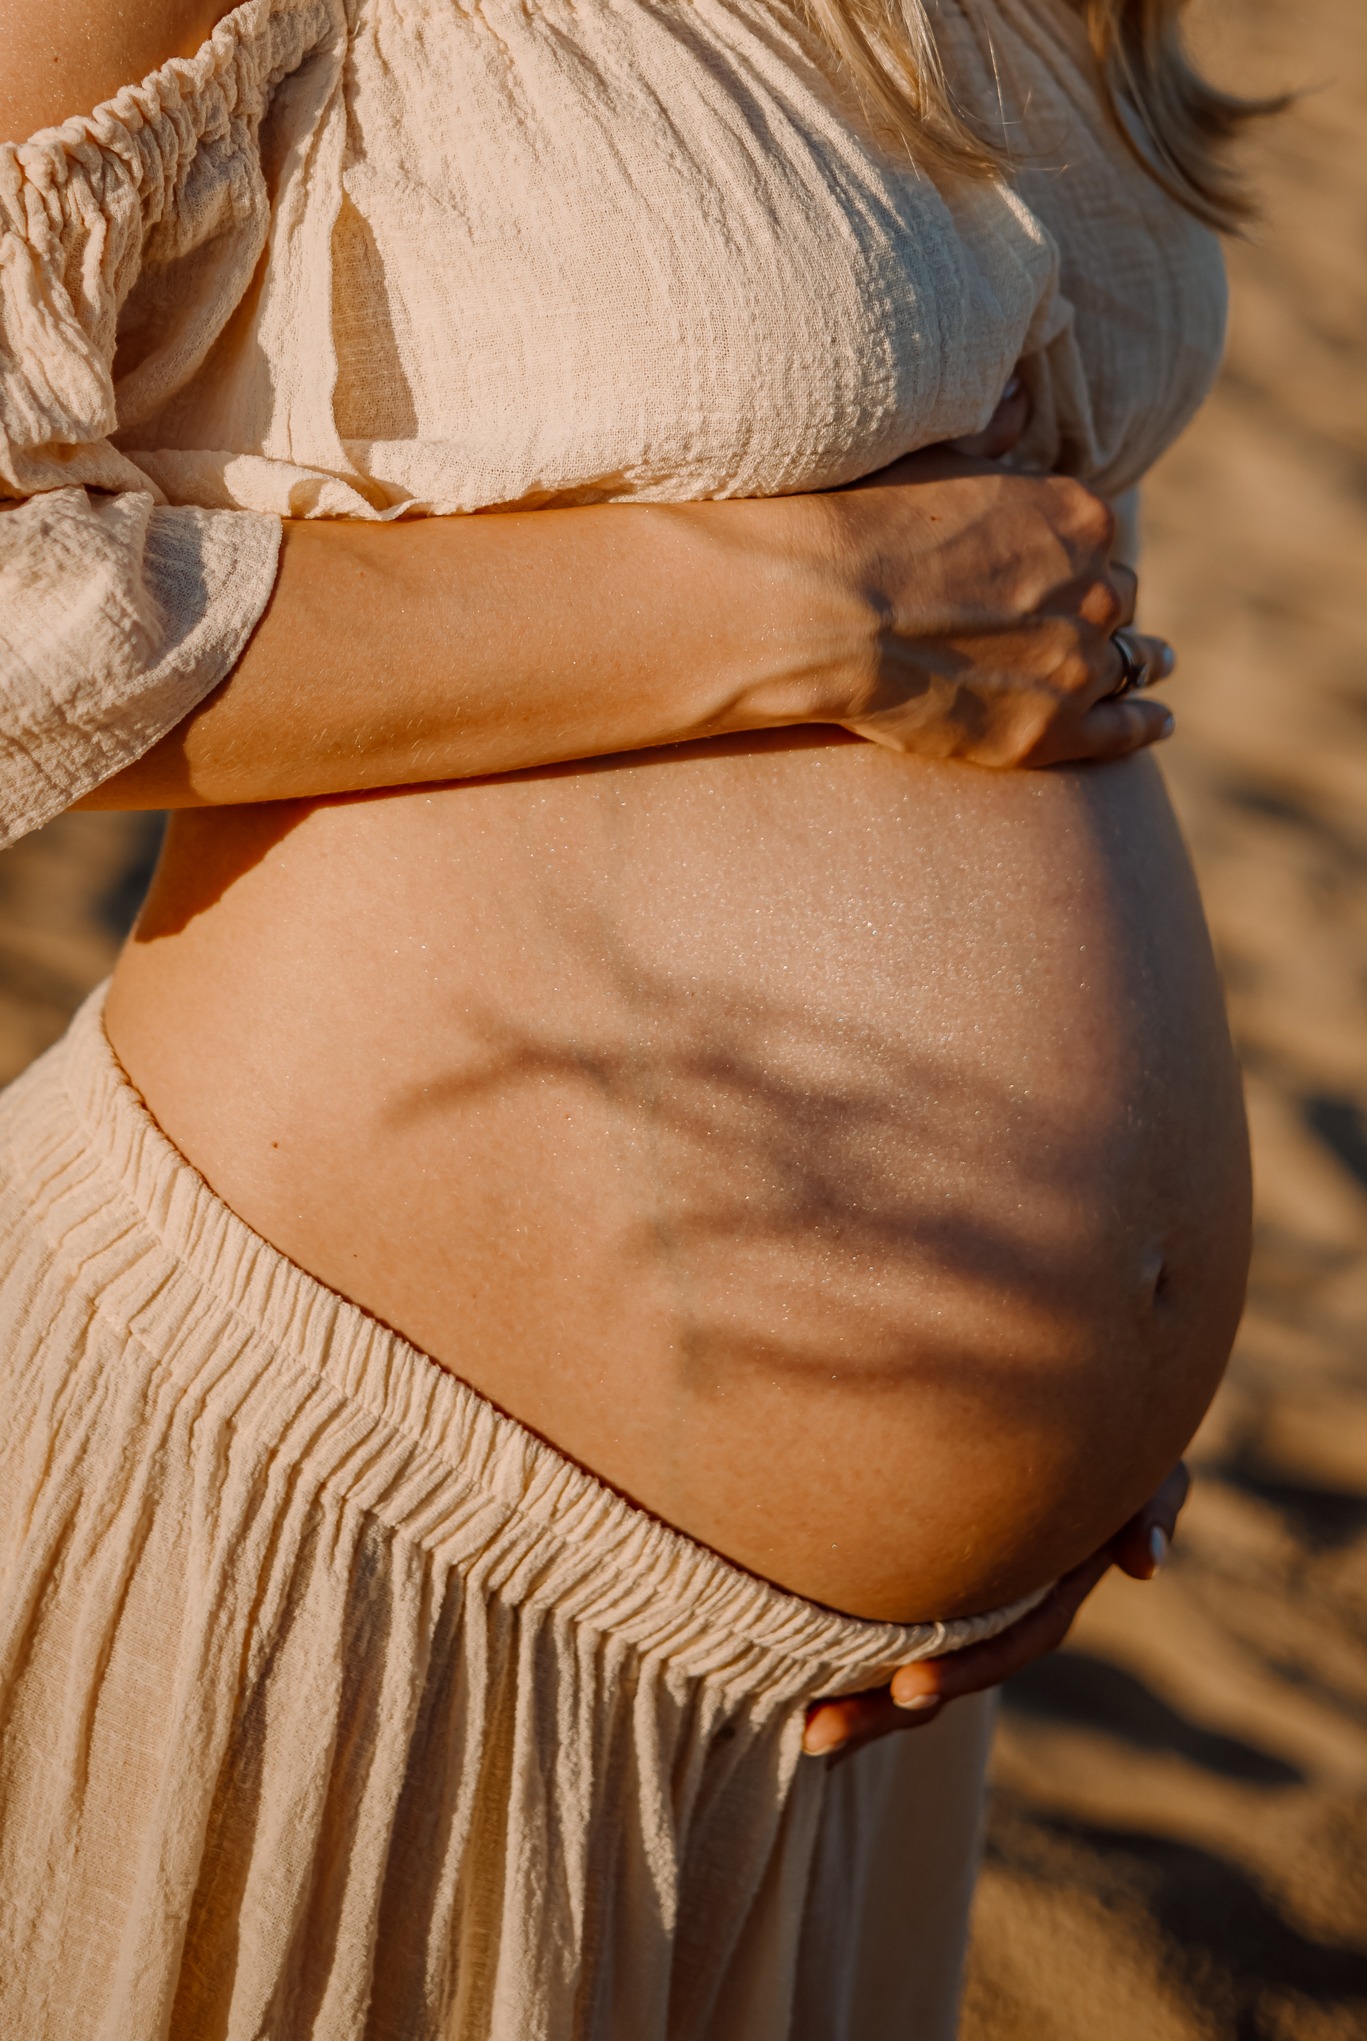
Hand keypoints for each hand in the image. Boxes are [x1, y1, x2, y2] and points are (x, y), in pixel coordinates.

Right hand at [796, 379, 1174, 768]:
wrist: (822, 612)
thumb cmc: (864, 524)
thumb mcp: (937, 458)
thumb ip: (992, 432)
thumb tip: (1019, 395)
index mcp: (1078, 517)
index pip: (1096, 537)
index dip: (1075, 553)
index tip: (1059, 564)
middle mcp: (1095, 588)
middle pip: (1115, 596)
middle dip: (1098, 602)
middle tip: (1083, 616)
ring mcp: (1077, 664)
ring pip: (1130, 661)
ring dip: (1138, 660)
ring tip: (1152, 666)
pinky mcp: (1050, 732)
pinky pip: (1120, 732)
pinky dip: (1142, 724)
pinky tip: (1157, 721)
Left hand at [802, 1463, 1190, 1758]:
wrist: (1069, 1413)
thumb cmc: (1110, 1435)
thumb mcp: (1144, 1466)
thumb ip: (1153, 1505)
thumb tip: (1145, 1563)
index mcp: (1049, 1591)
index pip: (1007, 1641)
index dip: (960, 1667)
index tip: (907, 1688)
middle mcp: (1004, 1610)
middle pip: (943, 1673)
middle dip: (882, 1711)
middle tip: (815, 1733)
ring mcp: (965, 1605)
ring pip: (908, 1666)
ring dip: (859, 1707)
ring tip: (800, 1735)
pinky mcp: (927, 1587)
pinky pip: (884, 1633)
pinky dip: (846, 1664)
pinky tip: (791, 1694)